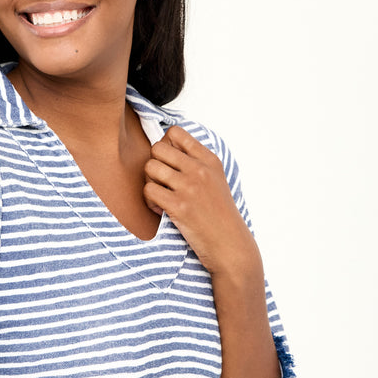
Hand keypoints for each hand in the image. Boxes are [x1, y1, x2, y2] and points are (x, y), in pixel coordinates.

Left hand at [143, 125, 256, 277]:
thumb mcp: (215, 180)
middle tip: (161, 182)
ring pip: (150, 168)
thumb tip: (165, 146)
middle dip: (154, 165)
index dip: (165, 145)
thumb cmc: (218, 214)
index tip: (169, 163)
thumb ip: (195, 162)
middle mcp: (200, 169)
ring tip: (160, 196)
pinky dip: (150, 202)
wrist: (229, 245)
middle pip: (157, 148)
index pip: (175, 132)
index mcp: (209, 160)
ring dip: (150, 183)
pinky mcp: (178, 206)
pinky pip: (148, 191)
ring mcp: (189, 187)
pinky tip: (161, 210)